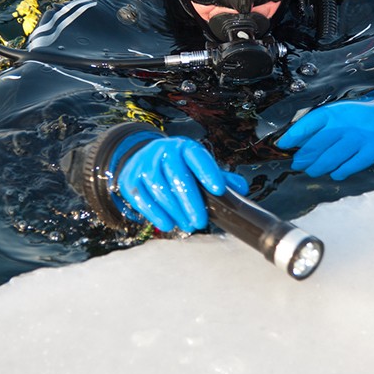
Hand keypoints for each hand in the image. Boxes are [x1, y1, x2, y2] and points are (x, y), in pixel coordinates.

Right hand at [117, 136, 248, 231]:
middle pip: (177, 175)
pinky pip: (141, 198)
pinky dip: (155, 213)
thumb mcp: (197, 167)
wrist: (142, 159)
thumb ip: (219, 177)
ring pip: (159, 188)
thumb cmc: (179, 168)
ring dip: (175, 210)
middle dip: (190, 201)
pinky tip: (168, 225)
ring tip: (189, 226)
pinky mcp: (130, 179)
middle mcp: (163, 151)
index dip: (208, 171)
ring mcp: (144, 164)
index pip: (198, 157)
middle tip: (201, 221)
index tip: (219, 189)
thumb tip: (242, 190)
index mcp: (184, 147)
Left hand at [276, 87, 373, 180]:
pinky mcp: (372, 151)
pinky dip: (340, 172)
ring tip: (313, 171)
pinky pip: (350, 166)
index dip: (292, 137)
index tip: (282, 146)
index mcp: (334, 112)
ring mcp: (358, 138)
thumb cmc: (363, 118)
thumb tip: (298, 142)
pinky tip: (336, 173)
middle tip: (299, 164)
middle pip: (316, 146)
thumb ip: (321, 125)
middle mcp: (344, 124)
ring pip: (330, 159)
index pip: (307, 125)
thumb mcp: (341, 113)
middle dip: (304, 158)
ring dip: (318, 168)